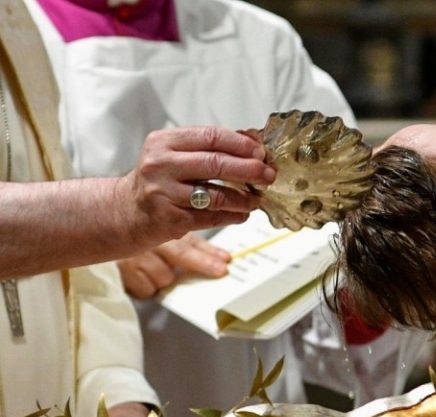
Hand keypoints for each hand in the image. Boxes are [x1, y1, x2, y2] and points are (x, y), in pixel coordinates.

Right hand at [114, 126, 274, 250]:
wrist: (125, 211)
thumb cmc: (159, 181)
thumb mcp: (176, 156)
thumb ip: (209, 148)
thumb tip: (254, 143)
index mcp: (164, 142)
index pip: (211, 137)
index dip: (241, 144)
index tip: (261, 152)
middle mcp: (161, 165)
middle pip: (216, 163)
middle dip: (249, 170)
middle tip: (268, 175)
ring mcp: (163, 193)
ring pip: (216, 195)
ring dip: (244, 198)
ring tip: (256, 199)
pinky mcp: (169, 219)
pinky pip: (211, 217)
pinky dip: (232, 216)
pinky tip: (242, 214)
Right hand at [118, 233, 230, 298]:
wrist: (93, 230)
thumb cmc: (135, 235)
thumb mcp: (161, 232)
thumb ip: (188, 242)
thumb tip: (221, 258)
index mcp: (161, 227)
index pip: (190, 239)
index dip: (209, 250)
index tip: (226, 260)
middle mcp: (149, 239)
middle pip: (181, 252)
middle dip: (202, 263)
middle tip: (220, 270)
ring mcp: (134, 255)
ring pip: (165, 276)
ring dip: (166, 277)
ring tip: (156, 269)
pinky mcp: (121, 272)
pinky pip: (146, 289)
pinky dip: (148, 287)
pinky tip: (142, 277)